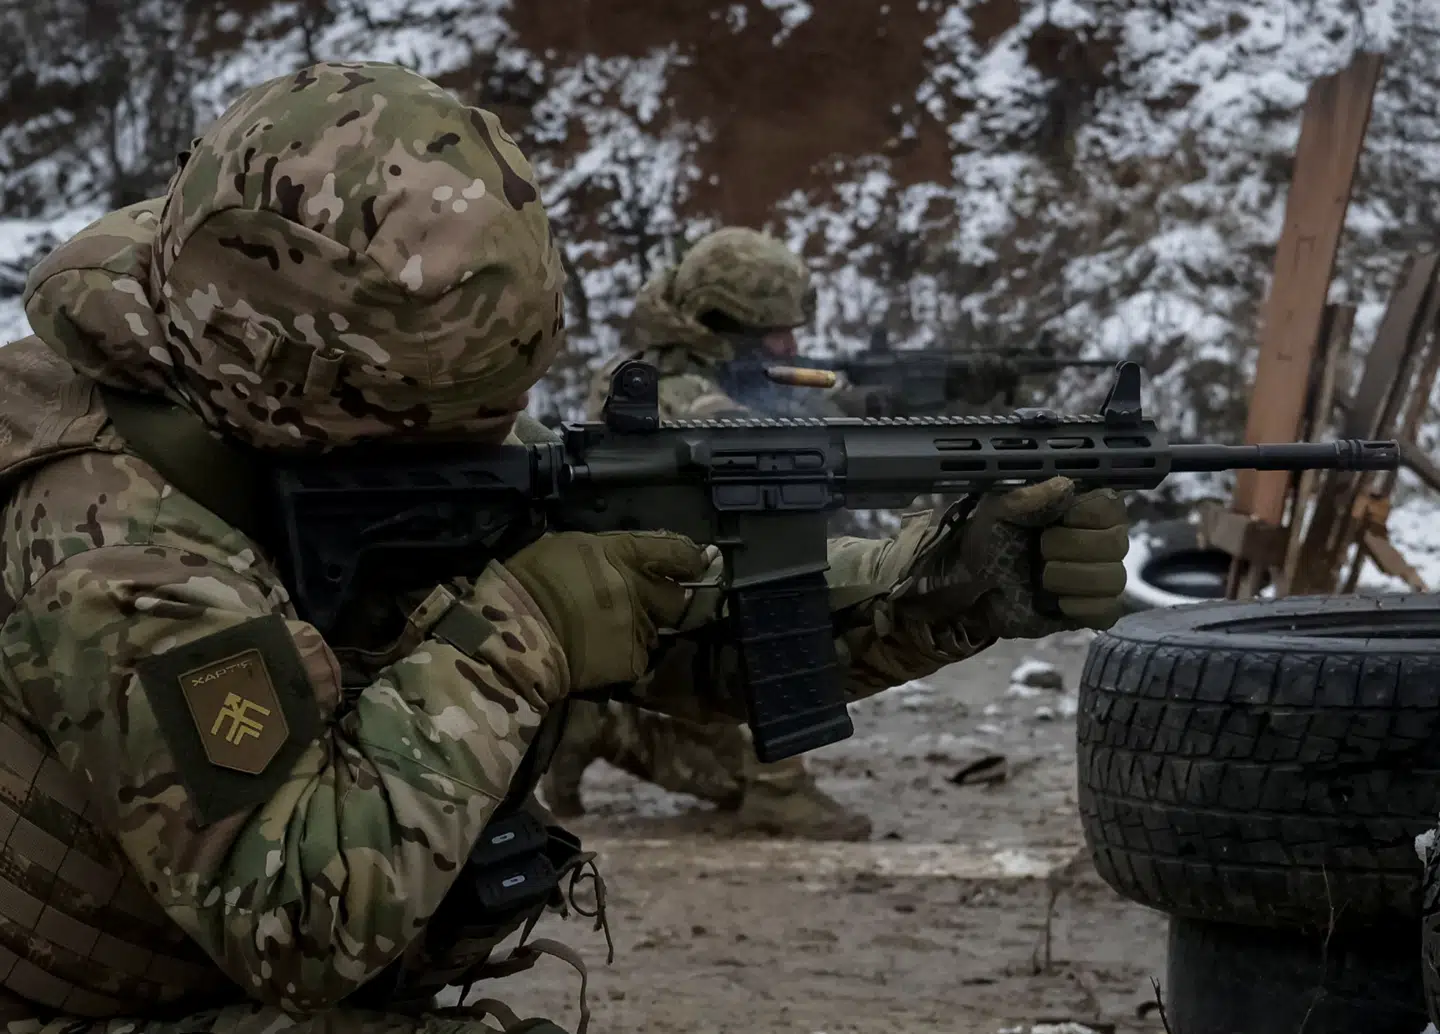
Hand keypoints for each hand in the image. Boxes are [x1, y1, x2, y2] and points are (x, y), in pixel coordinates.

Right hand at [502, 531, 707, 691]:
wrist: (516, 631)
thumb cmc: (533, 580)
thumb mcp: (569, 545)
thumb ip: (606, 551)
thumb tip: (622, 557)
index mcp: (624, 555)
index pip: (676, 552)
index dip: (690, 559)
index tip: (694, 564)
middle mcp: (640, 589)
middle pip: (676, 597)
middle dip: (666, 601)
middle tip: (645, 604)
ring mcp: (638, 627)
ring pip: (655, 630)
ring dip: (640, 630)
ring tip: (608, 632)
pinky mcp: (631, 661)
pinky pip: (638, 657)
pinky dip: (624, 656)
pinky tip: (600, 653)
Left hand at [898, 477, 1128, 638]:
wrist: (971, 586)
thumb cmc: (988, 540)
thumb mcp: (997, 511)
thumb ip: (1028, 497)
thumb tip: (1066, 485)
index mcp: (1082, 508)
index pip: (1112, 506)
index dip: (1085, 515)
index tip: (1056, 520)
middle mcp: (1099, 539)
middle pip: (1116, 543)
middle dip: (1070, 548)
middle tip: (1040, 551)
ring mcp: (1099, 575)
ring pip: (1114, 578)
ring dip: (1070, 579)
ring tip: (1041, 579)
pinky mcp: (1092, 609)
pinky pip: (1108, 611)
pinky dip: (1080, 607)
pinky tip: (1056, 603)